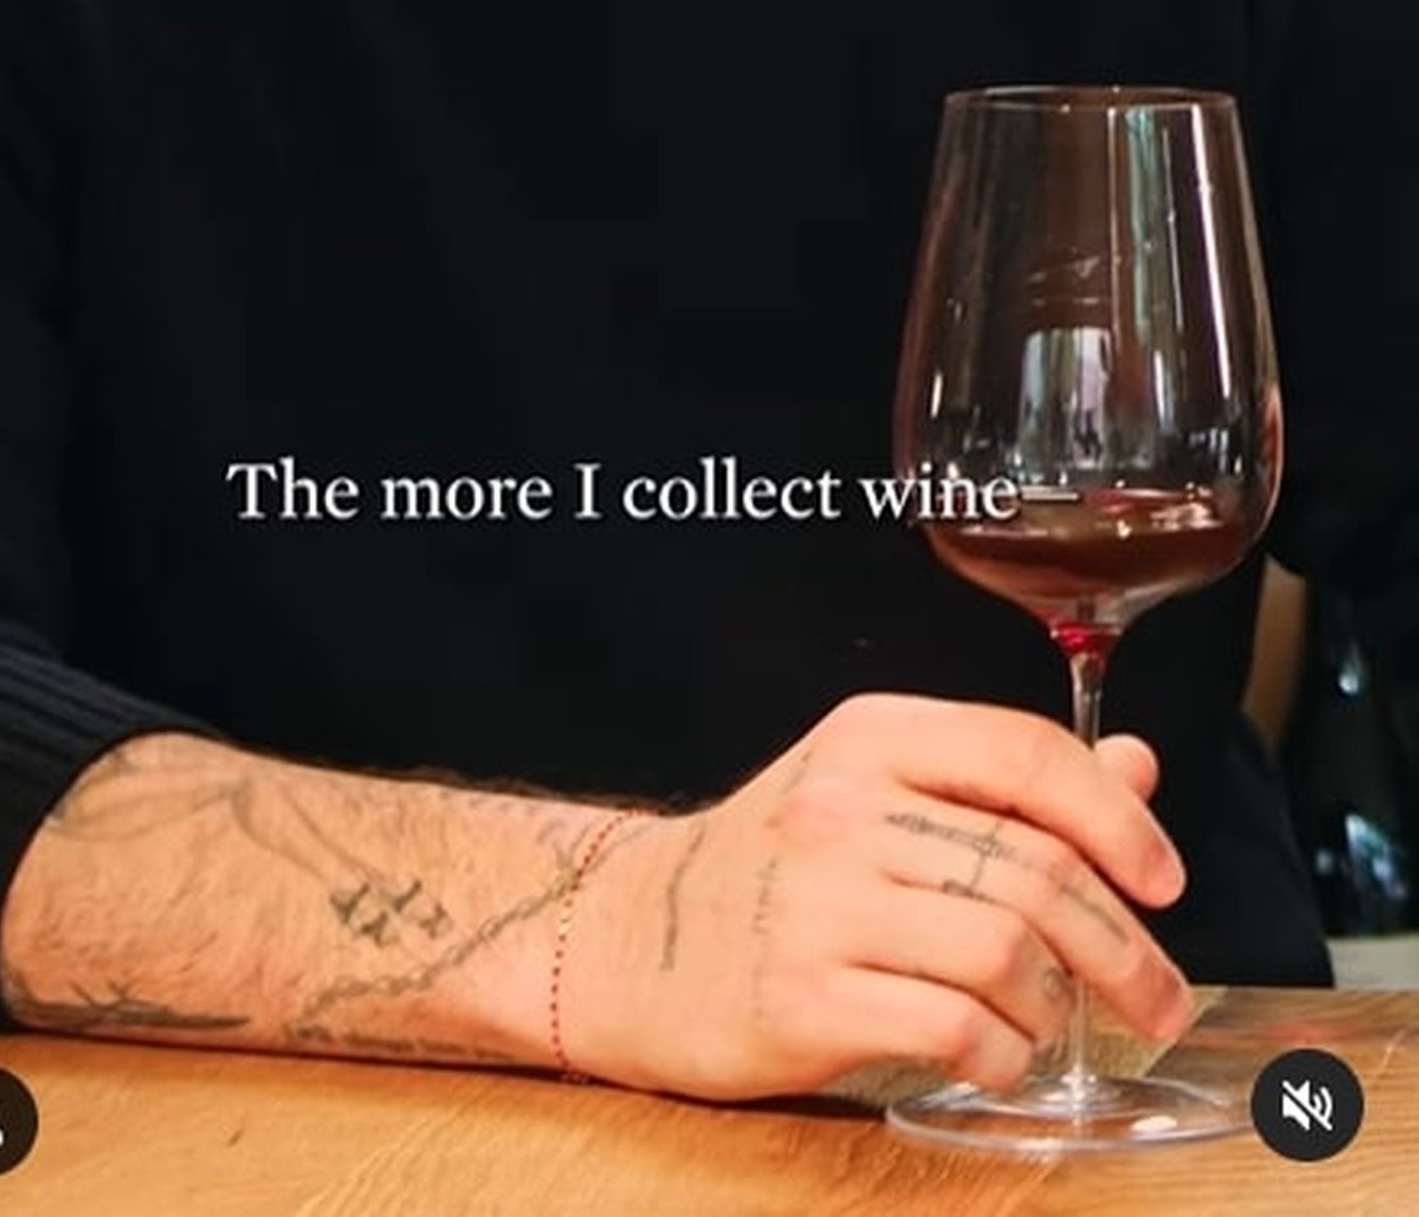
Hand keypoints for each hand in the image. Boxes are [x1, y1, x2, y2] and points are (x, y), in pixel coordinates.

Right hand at [566, 692, 1191, 1100]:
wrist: (630, 940)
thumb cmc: (773, 869)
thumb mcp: (879, 793)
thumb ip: (1006, 785)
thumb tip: (1136, 771)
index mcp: (872, 738)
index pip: (1026, 755)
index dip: (1116, 820)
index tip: (1162, 881)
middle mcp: (846, 807)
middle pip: (1034, 868)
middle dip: (1122, 945)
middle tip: (1159, 996)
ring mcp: (820, 903)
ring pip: (1006, 949)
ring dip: (1056, 1005)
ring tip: (1049, 1022)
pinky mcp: (802, 997)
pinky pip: (952, 1027)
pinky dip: (1002, 1053)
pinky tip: (996, 1055)